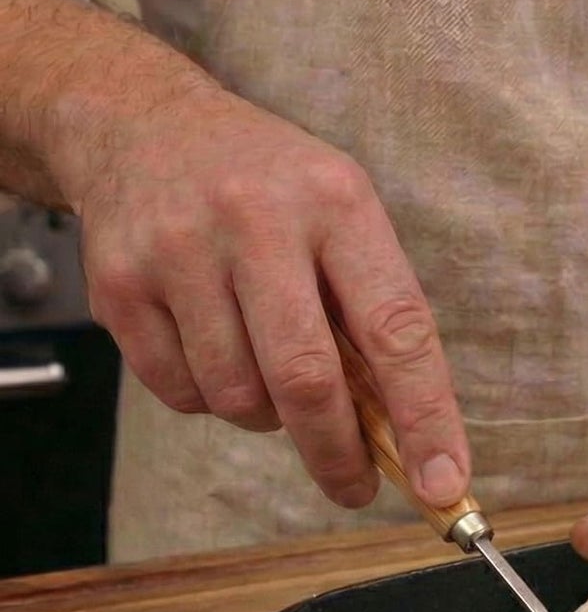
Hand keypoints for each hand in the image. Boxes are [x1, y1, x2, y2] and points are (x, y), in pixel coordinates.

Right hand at [71, 84, 468, 509]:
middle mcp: (257, 220)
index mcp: (338, 204)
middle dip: (338, 453)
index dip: (425, 418)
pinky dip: (210, 399)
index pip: (396, 330)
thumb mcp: (344, 219)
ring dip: (268, 417)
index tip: (444, 485)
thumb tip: (407, 437)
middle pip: (306, 379)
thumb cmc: (272, 191)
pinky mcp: (118, 284)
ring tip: (270, 372)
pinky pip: (180, 394)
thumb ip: (377, 315)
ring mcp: (179, 249)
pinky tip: (215, 351)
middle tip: (356, 487)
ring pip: (238, 397)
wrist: (141, 124)